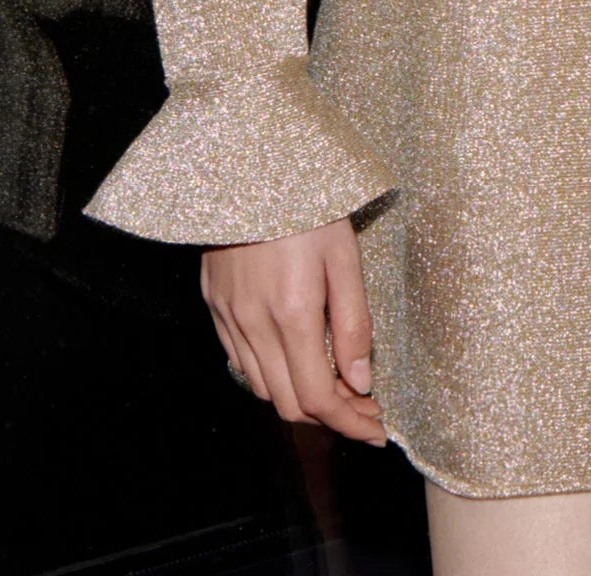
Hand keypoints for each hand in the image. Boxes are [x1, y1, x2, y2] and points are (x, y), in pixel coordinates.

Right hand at [201, 219, 384, 446]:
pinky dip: (270, 374)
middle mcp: (255, 325)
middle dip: (330, 417)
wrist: (249, 165)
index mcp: (293, 314)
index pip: (318, 398)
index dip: (350, 422)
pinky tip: (294, 357)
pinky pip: (240, 361)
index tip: (375, 426)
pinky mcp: (214, 306)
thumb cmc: (306, 204)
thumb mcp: (345, 255)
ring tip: (333, 382)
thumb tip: (360, 380)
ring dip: (299, 397)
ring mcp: (229, 317)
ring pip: (263, 388)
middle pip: (289, 405)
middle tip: (362, 407)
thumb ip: (354, 322)